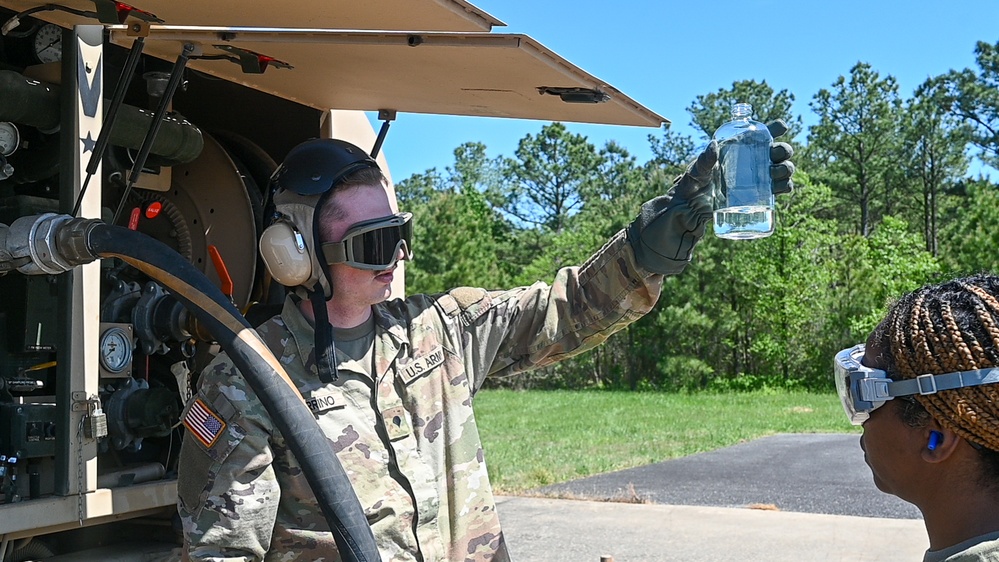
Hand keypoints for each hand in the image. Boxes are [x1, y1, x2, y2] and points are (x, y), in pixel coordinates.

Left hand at [627, 120, 795, 275]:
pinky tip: (782, 187)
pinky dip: (784, 187)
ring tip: (775, 173)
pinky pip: (779, 189)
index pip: (763, 134)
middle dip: (783, 151)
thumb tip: (713, 146)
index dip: (776, 128)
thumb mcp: (696, 171)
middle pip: (778, 151)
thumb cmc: (692, 185)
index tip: (781, 127)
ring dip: (786, 169)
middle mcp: (752, 161)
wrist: (691, 210)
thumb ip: (704, 160)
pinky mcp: (759, 195)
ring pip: (782, 169)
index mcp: (740, 148)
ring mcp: (758, 178)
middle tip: (774, 156)